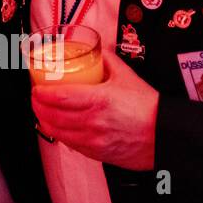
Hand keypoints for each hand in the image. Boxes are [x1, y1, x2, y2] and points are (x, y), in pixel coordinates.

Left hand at [32, 47, 158, 170]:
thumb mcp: (127, 76)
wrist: (166, 135)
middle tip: (36, 98)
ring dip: (45, 122)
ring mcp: (94, 141)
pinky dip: (61, 135)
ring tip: (42, 112)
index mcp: (98, 100)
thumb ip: (107, 59)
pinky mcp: (98, 154)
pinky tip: (59, 127)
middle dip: (38, 107)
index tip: (36, 87)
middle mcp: (93, 122)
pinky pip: (71, 145)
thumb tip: (95, 49)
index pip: (58, 97)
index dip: (41, 93)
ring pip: (58, 133)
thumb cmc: (148, 107)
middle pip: (52, 116)